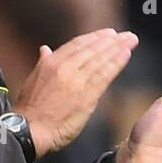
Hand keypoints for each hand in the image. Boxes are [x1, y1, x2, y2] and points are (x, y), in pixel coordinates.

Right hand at [14, 28, 138, 158]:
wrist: (30, 129)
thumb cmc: (30, 108)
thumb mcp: (34, 79)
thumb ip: (43, 62)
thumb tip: (45, 49)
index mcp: (51, 62)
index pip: (78, 45)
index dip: (95, 38)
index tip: (108, 33)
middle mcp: (65, 68)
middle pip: (92, 49)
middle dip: (111, 40)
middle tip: (126, 35)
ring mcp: (76, 81)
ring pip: (100, 60)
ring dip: (118, 49)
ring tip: (130, 41)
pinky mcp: (86, 96)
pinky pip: (104, 76)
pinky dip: (116, 64)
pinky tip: (126, 56)